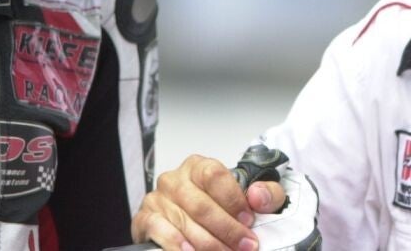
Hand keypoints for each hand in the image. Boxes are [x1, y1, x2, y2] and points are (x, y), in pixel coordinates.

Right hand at [131, 154, 288, 250]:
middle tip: (244, 245)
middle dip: (226, 230)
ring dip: (208, 243)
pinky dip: (176, 244)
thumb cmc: (218, 206)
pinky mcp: (145, 218)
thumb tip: (259, 197)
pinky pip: (159, 230)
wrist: (193, 220)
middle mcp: (175, 180)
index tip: (249, 221)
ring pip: (184, 222)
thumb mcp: (249, 197)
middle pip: (201, 204)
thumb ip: (265, 193)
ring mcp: (158, 199)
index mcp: (198, 166)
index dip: (234, 200)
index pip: (215, 176)